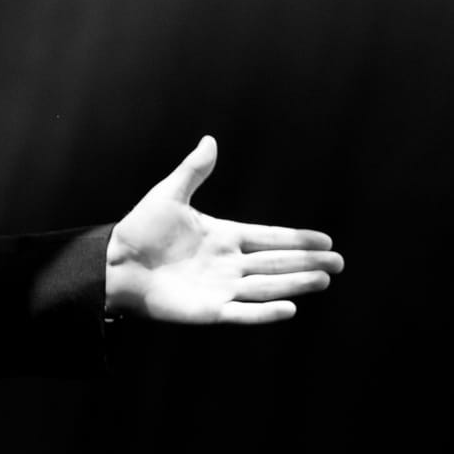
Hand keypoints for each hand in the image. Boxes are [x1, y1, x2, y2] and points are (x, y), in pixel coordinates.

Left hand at [105, 136, 343, 324]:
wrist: (114, 265)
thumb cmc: (140, 230)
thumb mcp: (169, 194)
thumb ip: (193, 171)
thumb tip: (210, 140)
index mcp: (224, 236)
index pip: (269, 237)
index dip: (297, 239)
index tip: (325, 241)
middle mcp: (228, 264)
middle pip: (276, 263)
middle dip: (307, 263)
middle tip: (339, 264)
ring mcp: (221, 288)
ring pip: (267, 286)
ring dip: (296, 284)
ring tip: (324, 281)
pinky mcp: (209, 311)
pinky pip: (243, 312)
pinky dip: (266, 313)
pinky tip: (290, 309)